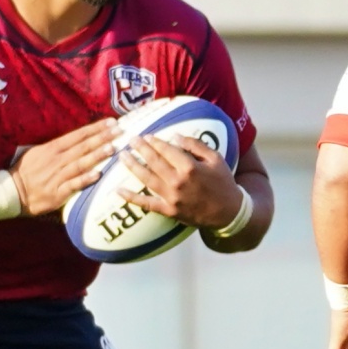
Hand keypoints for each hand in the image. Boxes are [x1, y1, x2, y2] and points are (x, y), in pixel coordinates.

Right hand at [10, 119, 120, 215]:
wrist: (12, 192)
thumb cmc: (27, 171)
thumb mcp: (38, 152)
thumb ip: (57, 147)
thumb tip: (77, 140)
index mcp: (52, 148)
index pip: (78, 135)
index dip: (95, 128)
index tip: (111, 122)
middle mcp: (56, 160)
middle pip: (83, 147)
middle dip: (102, 138)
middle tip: (119, 131)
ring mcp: (57, 176)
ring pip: (80, 163)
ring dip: (97, 155)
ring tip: (113, 148)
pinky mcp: (57, 193)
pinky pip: (73, 185)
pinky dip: (85, 179)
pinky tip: (97, 174)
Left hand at [117, 134, 243, 229]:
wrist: (228, 212)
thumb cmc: (223, 182)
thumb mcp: (216, 159)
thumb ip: (196, 145)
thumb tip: (175, 136)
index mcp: (190, 167)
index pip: (167, 150)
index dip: (154, 142)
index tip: (146, 136)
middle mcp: (178, 181)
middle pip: (154, 161)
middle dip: (140, 149)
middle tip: (130, 140)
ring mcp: (172, 197)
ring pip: (146, 179)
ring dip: (132, 166)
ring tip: (122, 156)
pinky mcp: (169, 211)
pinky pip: (147, 204)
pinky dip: (131, 198)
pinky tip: (118, 190)